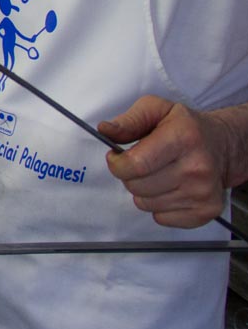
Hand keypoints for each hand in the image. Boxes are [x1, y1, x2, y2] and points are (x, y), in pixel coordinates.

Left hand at [101, 95, 229, 227]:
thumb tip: (105, 130)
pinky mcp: (206, 211)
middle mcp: (197, 167)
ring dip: (144, 191)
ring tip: (159, 174)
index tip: (117, 157)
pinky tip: (171, 188)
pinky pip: (161, 218)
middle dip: (130, 176)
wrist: (223, 146)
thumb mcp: (156, 109)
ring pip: (145, 204)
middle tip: (142, 164)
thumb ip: (129, 120)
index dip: (117, 163)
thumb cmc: (185, 127)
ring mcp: (204, 192)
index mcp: (183, 138)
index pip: (135, 164)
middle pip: (136, 186)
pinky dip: (158, 206)